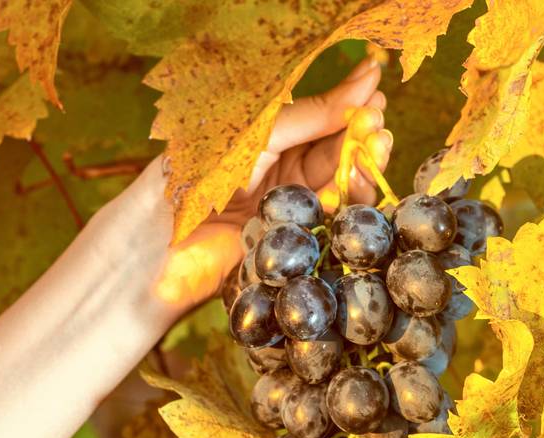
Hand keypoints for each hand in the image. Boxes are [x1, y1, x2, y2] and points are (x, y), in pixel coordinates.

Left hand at [137, 58, 393, 319]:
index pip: (318, 116)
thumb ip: (309, 117)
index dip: (349, 103)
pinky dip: (353, 203)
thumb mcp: (256, 135)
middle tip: (379, 126)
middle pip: (337, 149)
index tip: (377, 86)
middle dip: (363, 136)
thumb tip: (364, 86)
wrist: (164, 246)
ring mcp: (291, 205)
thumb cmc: (197, 179)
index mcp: (268, 137)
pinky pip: (335, 219)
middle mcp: (282, 169)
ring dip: (364, 166)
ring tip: (378, 149)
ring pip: (342, 183)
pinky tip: (363, 186)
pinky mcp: (296, 240)